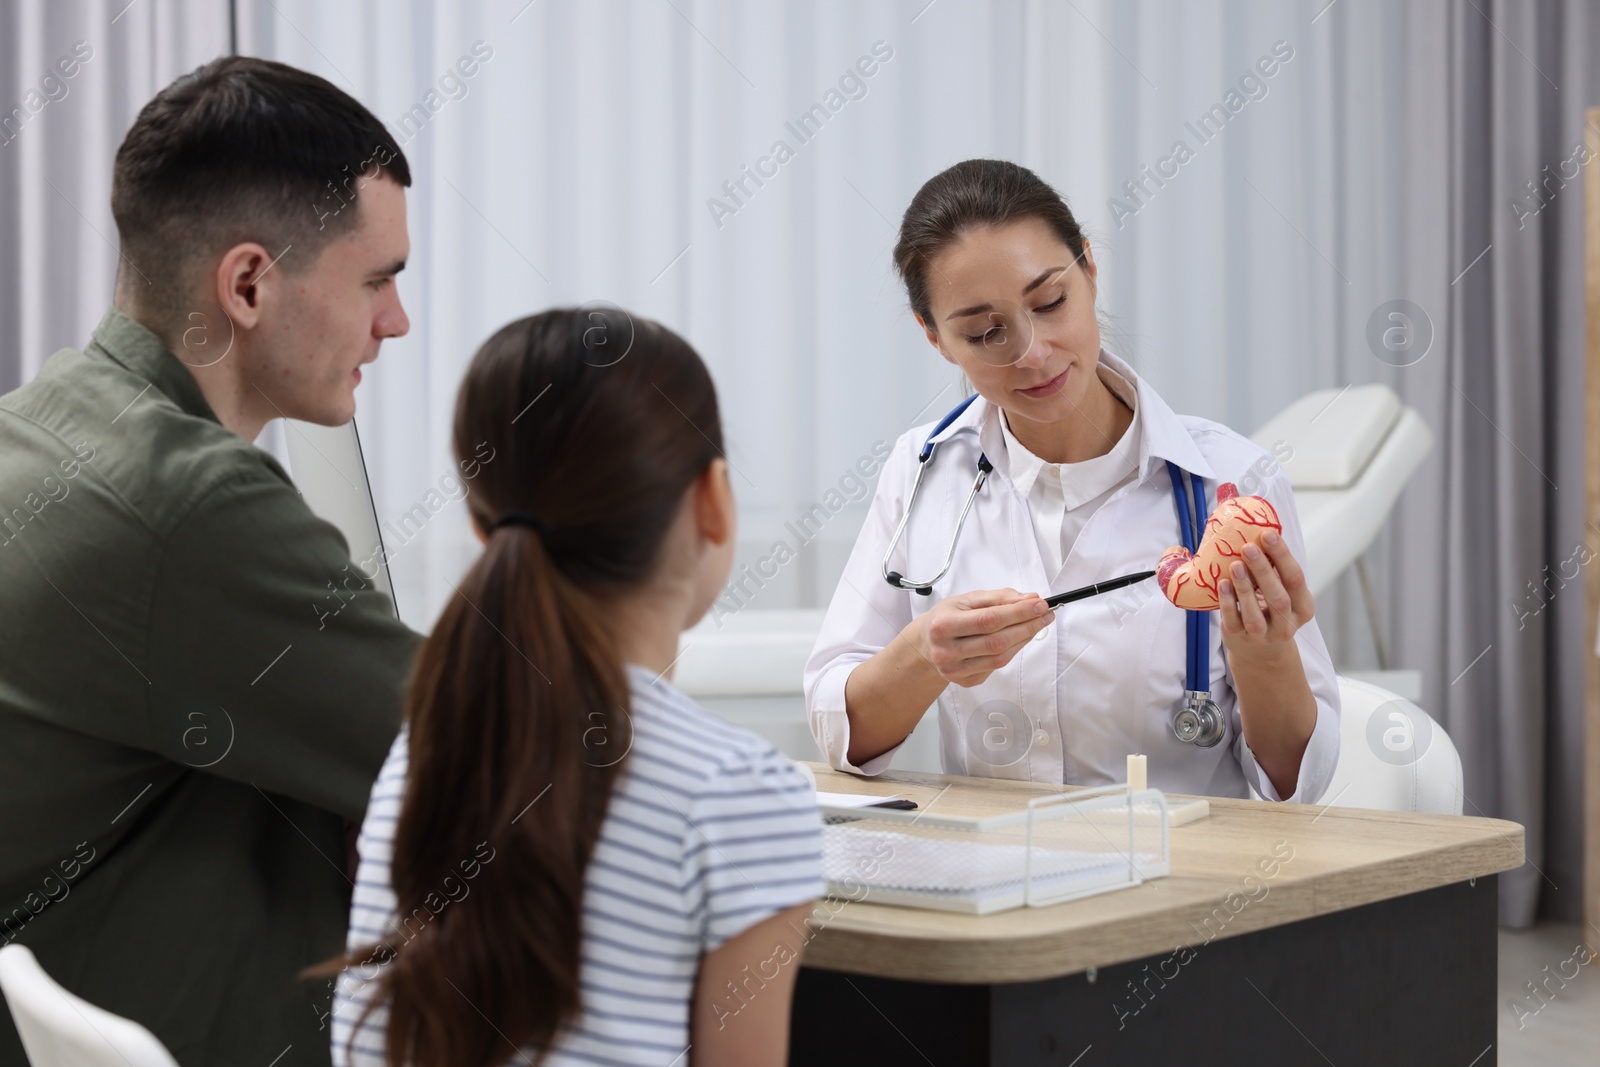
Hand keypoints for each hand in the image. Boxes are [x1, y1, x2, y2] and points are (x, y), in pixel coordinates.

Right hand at [914, 588, 1054, 687]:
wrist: (926, 643)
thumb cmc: (947, 618)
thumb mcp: (966, 600)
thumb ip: (998, 598)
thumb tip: (1028, 599)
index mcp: (943, 625)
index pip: (989, 620)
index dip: (1018, 613)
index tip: (1039, 604)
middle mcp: (946, 651)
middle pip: (997, 641)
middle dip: (1026, 626)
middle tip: (1044, 614)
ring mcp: (955, 670)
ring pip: (1000, 658)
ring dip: (1024, 639)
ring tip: (1036, 624)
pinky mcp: (966, 681)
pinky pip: (997, 667)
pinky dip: (1013, 651)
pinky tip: (1019, 638)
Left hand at [1217, 529, 1313, 656]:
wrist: (1259, 652)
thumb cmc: (1270, 609)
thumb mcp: (1281, 592)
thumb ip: (1275, 569)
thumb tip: (1258, 528)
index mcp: (1303, 608)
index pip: (1296, 578)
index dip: (1282, 556)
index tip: (1267, 534)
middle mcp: (1286, 624)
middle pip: (1278, 597)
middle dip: (1263, 571)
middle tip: (1249, 547)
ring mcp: (1262, 635)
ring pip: (1255, 614)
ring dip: (1244, 587)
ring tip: (1235, 564)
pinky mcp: (1240, 639)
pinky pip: (1233, 621)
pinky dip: (1227, 602)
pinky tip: (1221, 584)